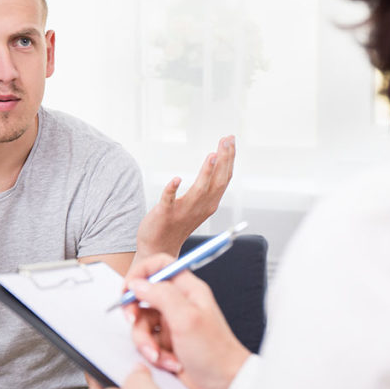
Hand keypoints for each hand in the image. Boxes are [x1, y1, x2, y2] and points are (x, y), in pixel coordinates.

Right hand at [124, 254, 250, 388]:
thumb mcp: (186, 319)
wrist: (225, 384)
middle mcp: (179, 303)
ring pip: (141, 323)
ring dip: (146, 342)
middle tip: (133, 322)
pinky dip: (153, 354)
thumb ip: (161, 295)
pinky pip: (147, 342)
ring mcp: (172, 323)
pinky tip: (169, 362)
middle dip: (135, 313)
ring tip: (159, 355)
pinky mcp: (167, 342)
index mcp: (188, 290)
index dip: (140, 274)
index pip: (159, 266)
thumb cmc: (215, 352)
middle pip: (143, 296)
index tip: (127, 289)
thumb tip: (138, 284)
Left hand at [136, 135, 234, 257]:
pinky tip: (176, 179)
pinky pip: (169, 201)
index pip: (225, 179)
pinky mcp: (165, 214)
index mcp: (209, 204)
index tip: (230, 140)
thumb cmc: (177, 224)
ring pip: (199, 190)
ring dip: (207, 173)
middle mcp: (200, 207)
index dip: (229, 159)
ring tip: (212, 155)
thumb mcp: (199, 204)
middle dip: (224, 160)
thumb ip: (207, 186)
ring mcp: (183, 211)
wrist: (159, 248)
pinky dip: (172, 190)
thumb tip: (215, 161)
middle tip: (227, 140)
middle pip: (217, 182)